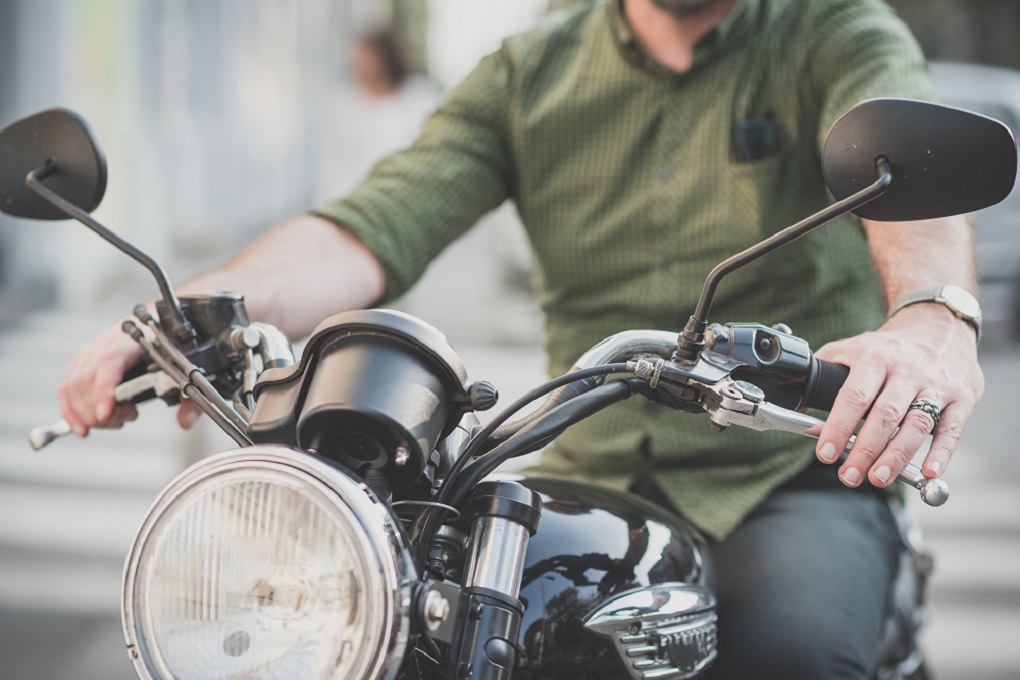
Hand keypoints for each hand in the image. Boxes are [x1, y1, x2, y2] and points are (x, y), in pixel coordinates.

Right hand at [57, 320, 203, 435]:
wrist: (161, 320)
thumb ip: (189, 395)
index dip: (104, 388)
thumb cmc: (171, 344)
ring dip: (88, 414)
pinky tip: (83, 427)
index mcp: (134, 340)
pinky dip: (70, 412)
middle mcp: (107, 342)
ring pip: (73, 386)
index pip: (111, 361)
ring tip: (115, 420)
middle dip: (101, 411)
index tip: (106, 413)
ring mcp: (92, 351)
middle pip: (87, 379)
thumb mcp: (186, 367)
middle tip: (126, 418)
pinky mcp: (83, 362)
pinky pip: (66, 388)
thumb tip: (185, 421)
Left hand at [812, 304, 982, 488]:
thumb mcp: (849, 349)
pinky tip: (929, 472)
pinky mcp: (961, 397)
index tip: (825, 453)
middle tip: (849, 476)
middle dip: (865, 450)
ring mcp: (936, 384)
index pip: (854, 395)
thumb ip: (822, 375)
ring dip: (897, 456)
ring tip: (878, 478)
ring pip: (917, 424)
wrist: (937, 326)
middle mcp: (906, 371)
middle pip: (885, 415)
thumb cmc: (886, 347)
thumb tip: (796, 408)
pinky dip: (942, 452)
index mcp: (874, 358)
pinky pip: (952, 428)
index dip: (838, 426)